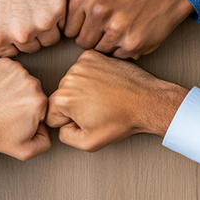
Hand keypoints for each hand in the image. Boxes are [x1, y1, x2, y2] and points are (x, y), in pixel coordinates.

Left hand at [0, 0, 66, 56]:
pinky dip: (58, 15)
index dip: (18, 41)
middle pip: (34, 47)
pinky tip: (46, 3)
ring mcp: (39, 23)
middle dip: (33, 34)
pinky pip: (63, 23)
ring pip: (51, 39)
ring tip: (38, 11)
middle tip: (29, 16)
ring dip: (48, 28)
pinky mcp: (56, 10)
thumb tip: (3, 49)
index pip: (15, 53)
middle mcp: (19, 35)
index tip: (18, 29)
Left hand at [0, 58, 50, 160]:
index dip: (31, 113)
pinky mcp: (3, 63)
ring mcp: (16, 71)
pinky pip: (10, 69)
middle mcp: (30, 83)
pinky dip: (4, 76)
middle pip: (34, 90)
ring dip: (15, 87)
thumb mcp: (24, 150)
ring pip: (23, 78)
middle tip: (9, 109)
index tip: (19, 117)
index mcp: (39, 102)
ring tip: (2, 99)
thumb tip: (46, 129)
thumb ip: (44, 142)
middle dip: (24, 99)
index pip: (43, 105)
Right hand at [46, 50, 187, 151]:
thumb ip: (66, 137)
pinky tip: (103, 85)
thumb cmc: (123, 119)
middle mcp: (69, 77)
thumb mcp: (90, 142)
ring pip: (71, 82)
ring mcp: (81, 64)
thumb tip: (62, 127)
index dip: (69, 121)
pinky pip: (82, 69)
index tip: (86, 119)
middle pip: (61, 96)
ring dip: (83, 90)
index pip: (51, 114)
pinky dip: (91, 76)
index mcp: (64, 98)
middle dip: (75, 105)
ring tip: (102, 97)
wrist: (147, 101)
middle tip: (97, 109)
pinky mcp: (92, 56)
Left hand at [65, 0, 194, 59]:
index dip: (80, 28)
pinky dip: (123, 50)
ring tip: (121, 28)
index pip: (68, 29)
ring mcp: (115, 29)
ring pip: (98, 51)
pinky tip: (131, 34)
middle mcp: (99, 11)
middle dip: (93, 38)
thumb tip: (62, 20)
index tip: (91, 24)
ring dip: (108, 44)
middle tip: (109, 26)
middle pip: (81, 43)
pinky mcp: (130, 45)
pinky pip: (116, 57)